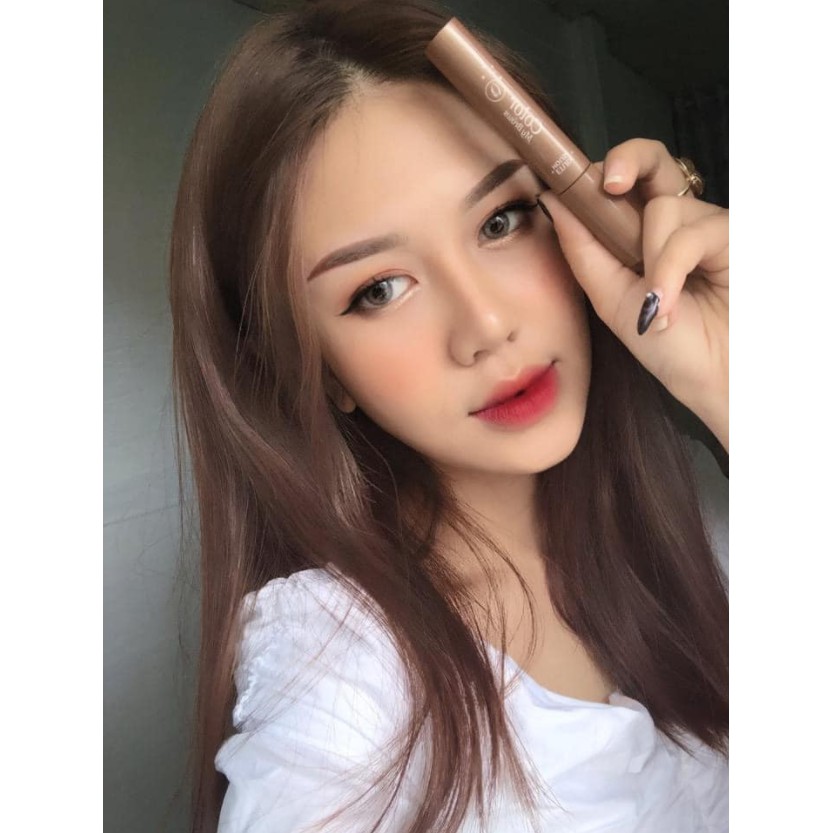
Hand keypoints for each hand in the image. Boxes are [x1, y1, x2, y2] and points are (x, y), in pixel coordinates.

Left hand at [537, 139, 728, 450]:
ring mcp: (702, 224)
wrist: (714, 376)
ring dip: (651, 259)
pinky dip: (670, 269)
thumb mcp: (610, 298)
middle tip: (610, 183)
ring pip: (662, 208)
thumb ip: (583, 250)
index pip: (616, 187)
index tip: (562, 184)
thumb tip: (552, 199)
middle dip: (628, 158)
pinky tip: (668, 303)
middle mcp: (671, 222)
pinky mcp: (732, 234)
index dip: (594, 177)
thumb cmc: (666, 345)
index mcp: (636, 235)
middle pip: (651, 161)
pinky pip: (690, 233)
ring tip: (655, 303)